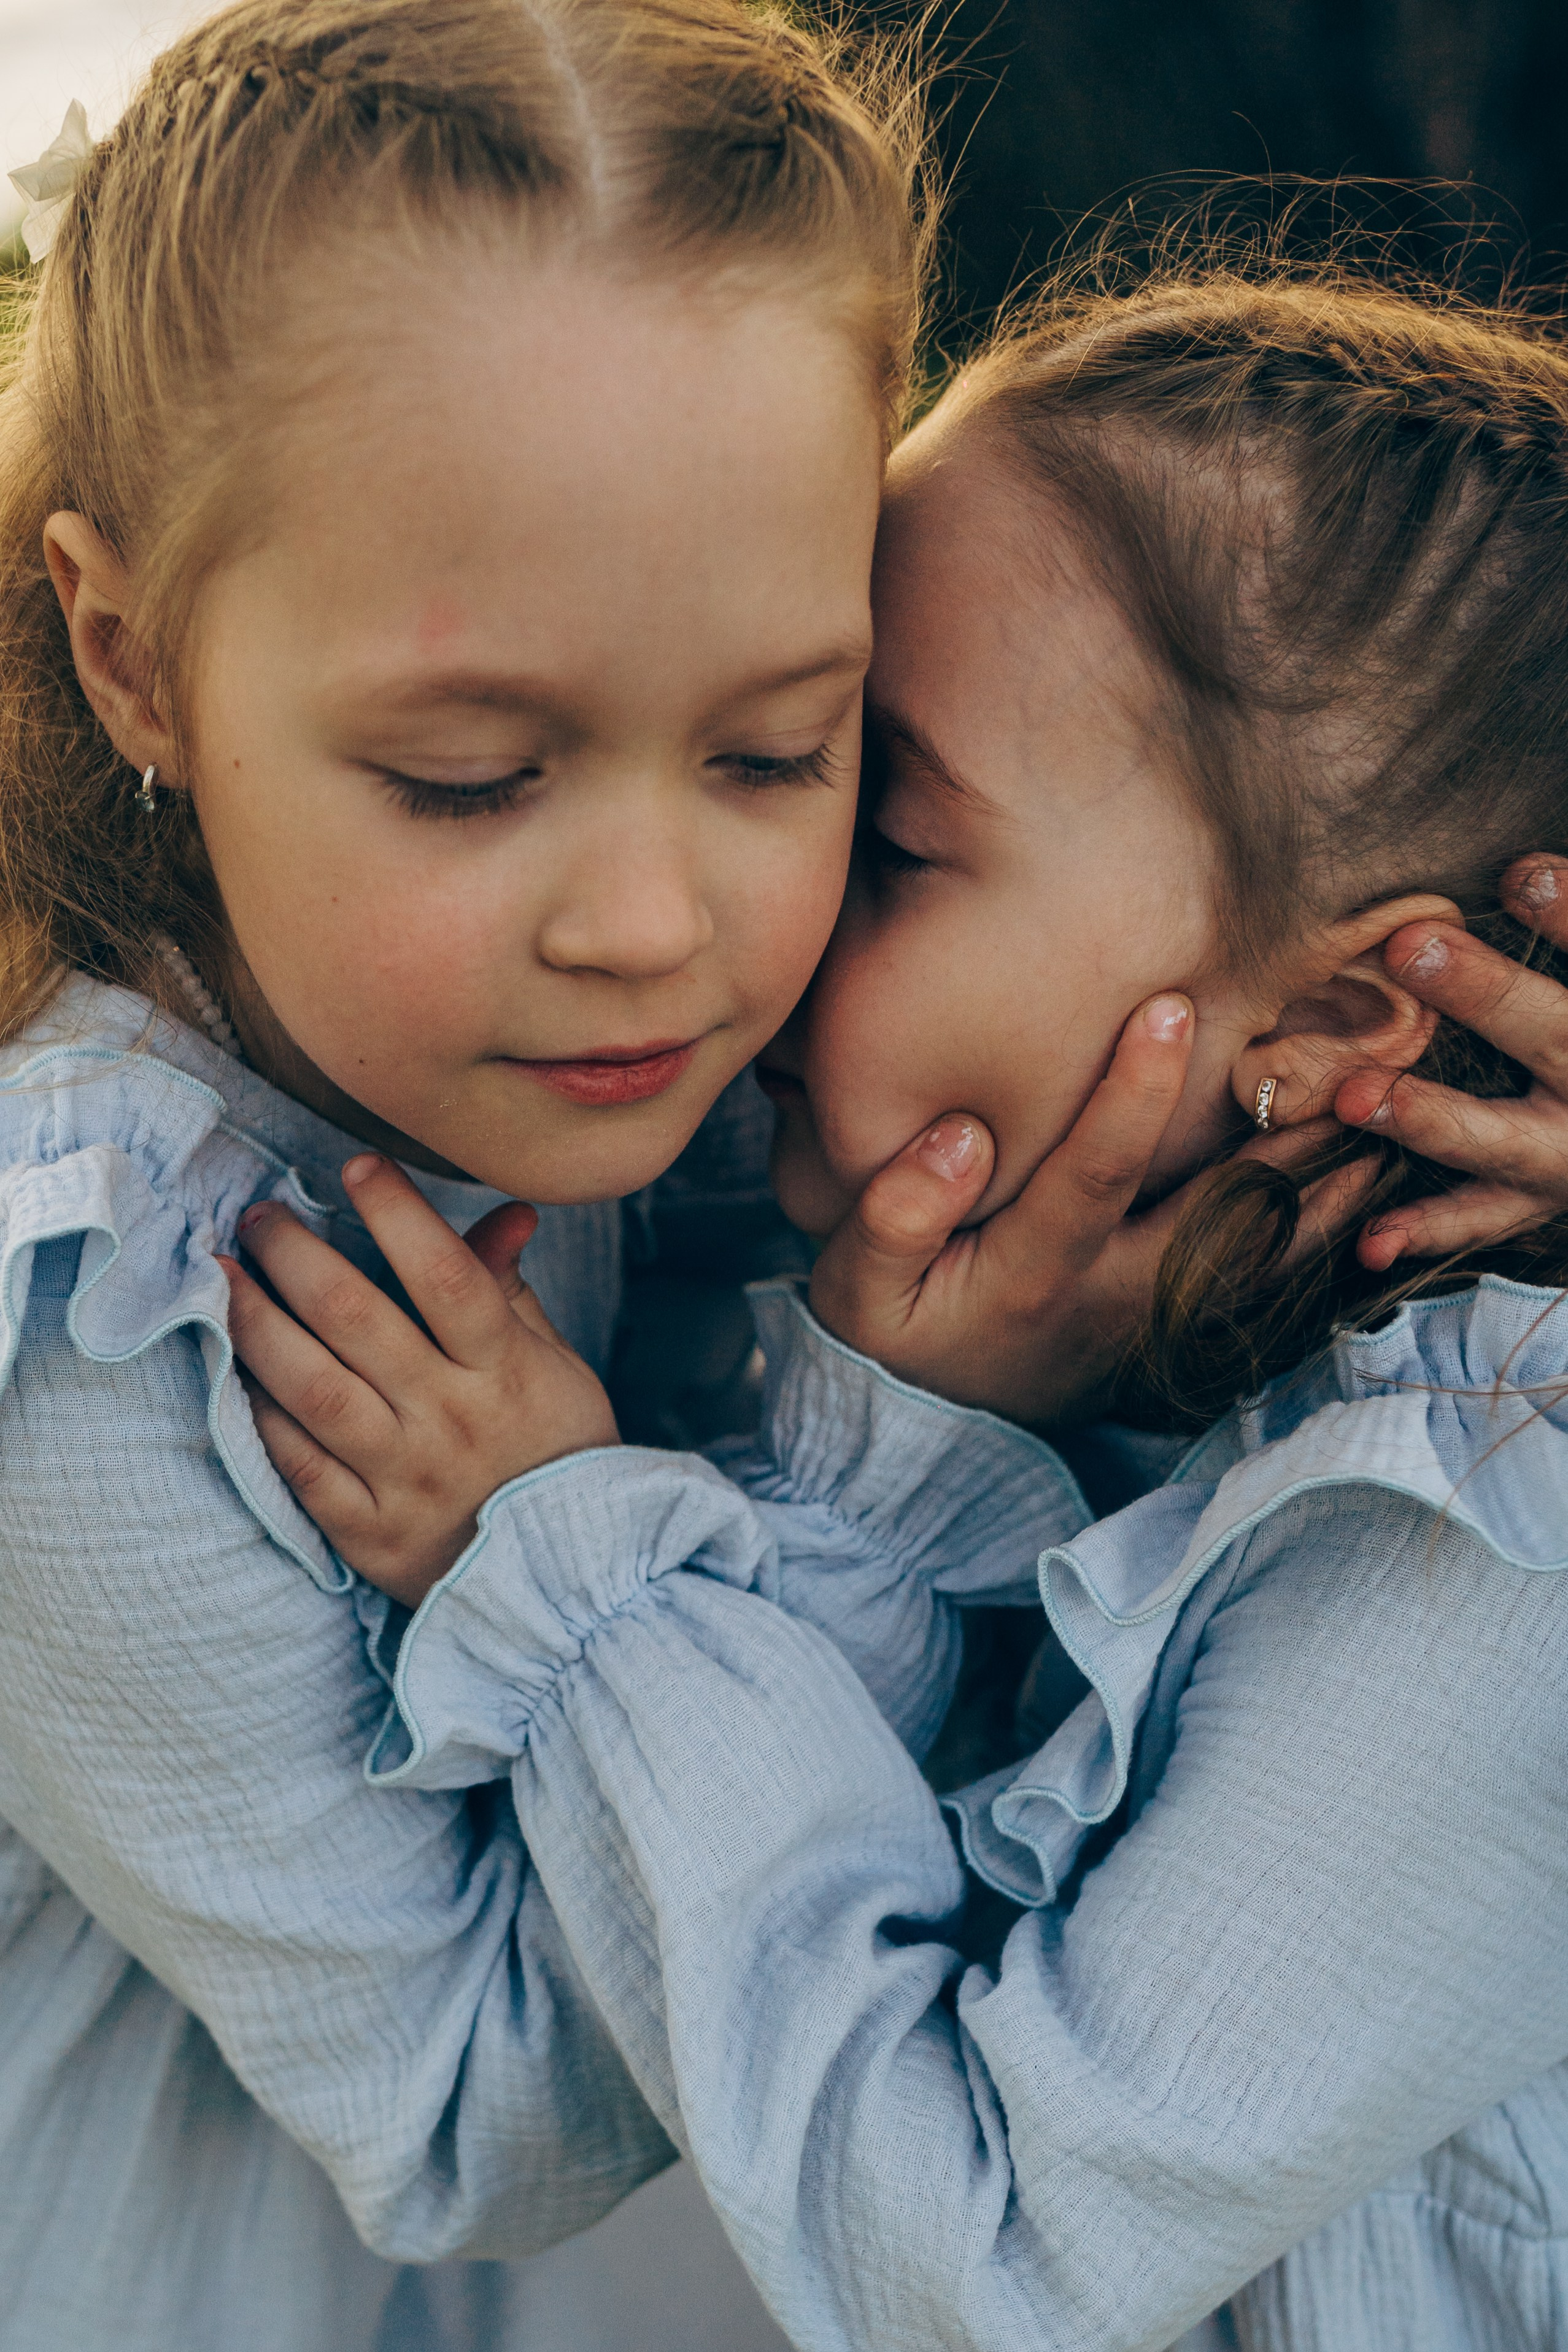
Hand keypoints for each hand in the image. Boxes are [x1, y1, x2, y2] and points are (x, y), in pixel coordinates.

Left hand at [222, 1153, 617, 1605]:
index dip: (399, 1215)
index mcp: (507, 1373)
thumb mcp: (558, 1371)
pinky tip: (237, 1371)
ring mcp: (406, 1481)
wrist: (573, 1586)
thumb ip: (512, 1295)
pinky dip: (263, 1416)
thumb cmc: (561, 1458)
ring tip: (222, 1278)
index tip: (357, 1168)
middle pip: (358, 1322)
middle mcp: (452, 1421)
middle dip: (297, 1256)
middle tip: (260, 1217)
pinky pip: (300, 1468)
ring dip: (258, 1325)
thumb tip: (506, 1215)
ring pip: (315, 1389)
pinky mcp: (370, 1536)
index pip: (447, 1276)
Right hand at [808, 995, 1375, 1427]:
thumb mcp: (855, 1287)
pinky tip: (1361, 1187)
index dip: (1130, 1095)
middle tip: (1340, 1064)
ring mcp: (1150, 1318)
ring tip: (1379, 1121)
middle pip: (1210, 1214)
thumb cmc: (886, 1331)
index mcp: (1026, 1274)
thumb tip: (958, 1138)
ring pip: (1254, 1253)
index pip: (1090, 1175)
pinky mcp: (1172, 1328)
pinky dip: (1314, 1234)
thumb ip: (892, 1215)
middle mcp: (1106, 1297)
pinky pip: (1260, 1284)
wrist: (924, 1427)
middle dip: (1276, 1139)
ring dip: (1320, 1191)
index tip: (1169, 1008)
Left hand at [1338, 855, 1567, 1270]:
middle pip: (1556, 1034)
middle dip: (1487, 994)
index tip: (1520, 872)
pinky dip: (1424, 1228)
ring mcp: (1566, 1155)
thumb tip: (1517, 865)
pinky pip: (1477, 1216)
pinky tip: (1370, 1240)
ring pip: (1501, 1139)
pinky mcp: (1533, 1198)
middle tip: (1410, 945)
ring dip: (1430, 1118)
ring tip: (1356, 1098)